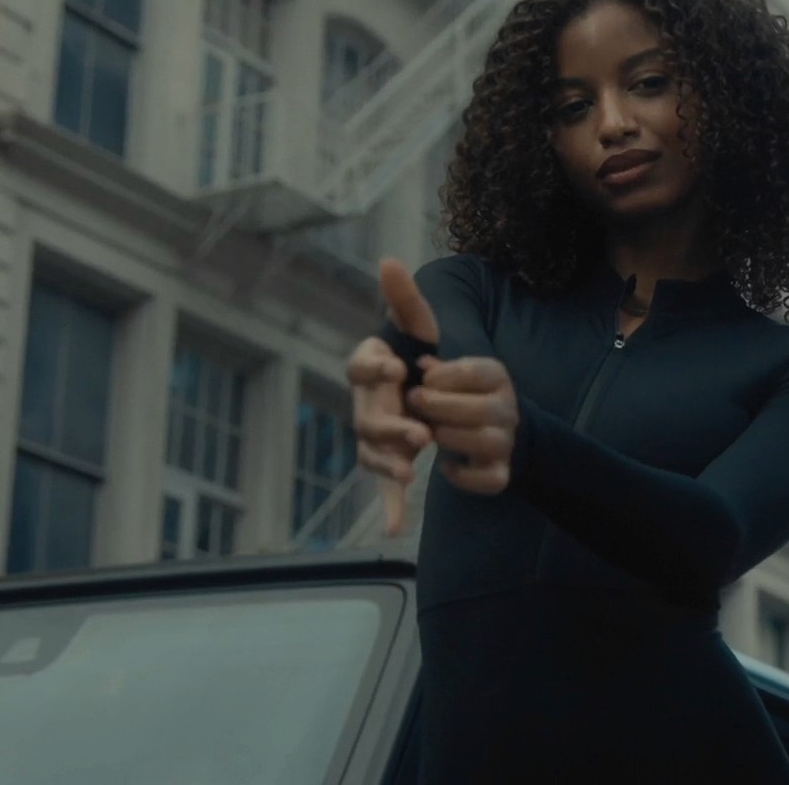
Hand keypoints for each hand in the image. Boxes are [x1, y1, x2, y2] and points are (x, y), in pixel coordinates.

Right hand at [346, 258, 439, 535]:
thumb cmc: (417, 350)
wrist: (427, 384)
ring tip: (411, 473)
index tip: (397, 369)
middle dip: (390, 427)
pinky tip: (397, 528)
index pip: (361, 367)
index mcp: (370, 368)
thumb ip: (405, 298)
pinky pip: (385, 485)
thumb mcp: (419, 325)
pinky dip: (389, 506)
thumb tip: (390, 261)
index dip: (374, 370)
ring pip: (372, 452)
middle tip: (419, 433)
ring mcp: (376, 434)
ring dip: (388, 464)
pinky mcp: (389, 459)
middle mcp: (366, 403)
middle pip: (367, 418)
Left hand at [407, 355, 518, 495]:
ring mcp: (507, 442)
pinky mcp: (501, 472)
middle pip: (482, 408)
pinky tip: (445, 466)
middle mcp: (508, 409)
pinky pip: (490, 479)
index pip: (475, 373)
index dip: (445, 375)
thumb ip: (438, 369)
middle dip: (442, 405)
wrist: (495, 427)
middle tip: (415, 402)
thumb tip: (421, 363)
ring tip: (430, 434)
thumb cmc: (464, 395)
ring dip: (452, 437)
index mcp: (497, 378)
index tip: (424, 380)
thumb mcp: (455, 375)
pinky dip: (465, 476)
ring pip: (486, 441)